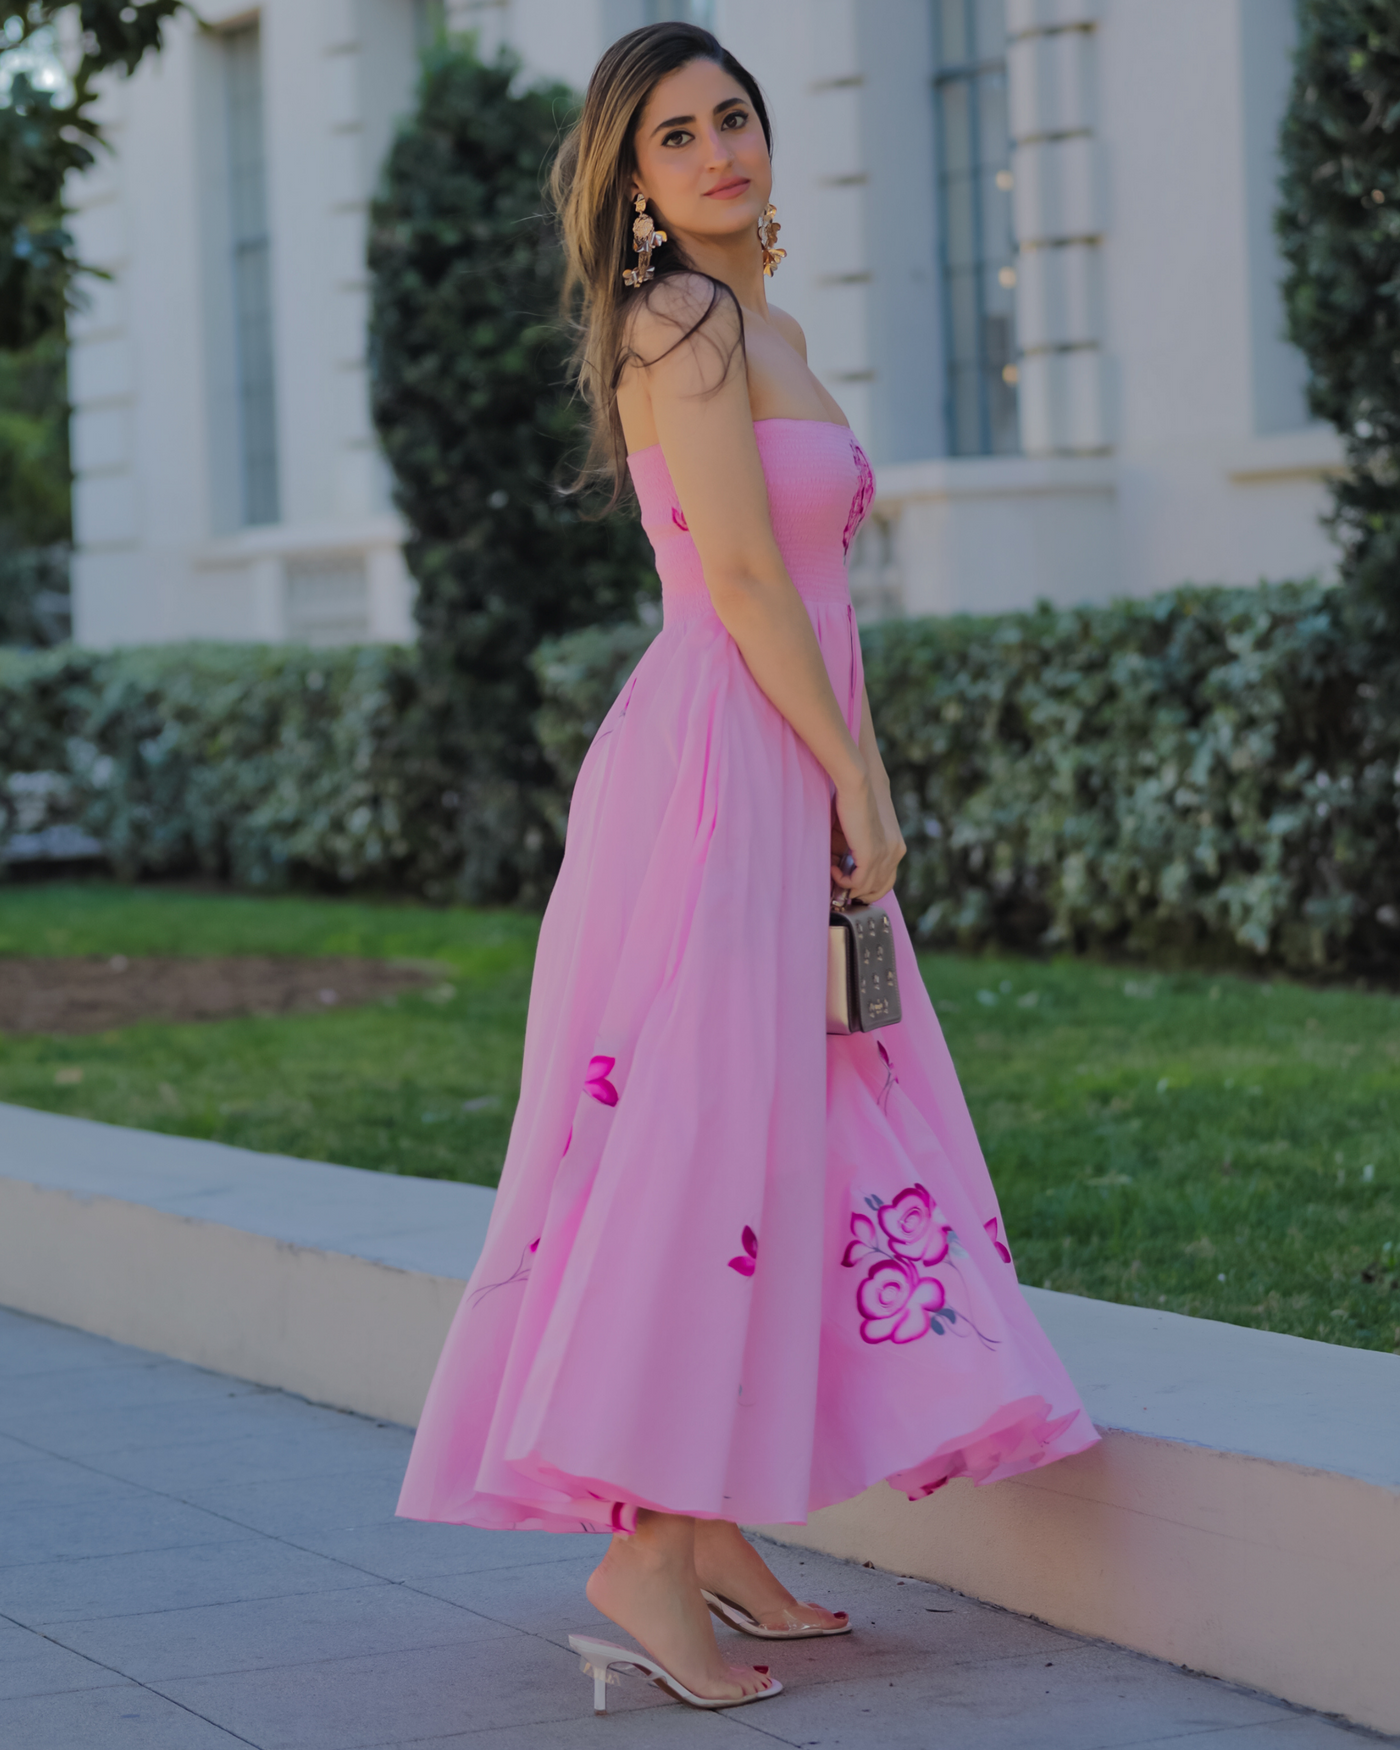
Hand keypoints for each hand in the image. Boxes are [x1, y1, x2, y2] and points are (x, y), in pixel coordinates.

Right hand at [831, 777, 904, 903]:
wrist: (858, 784)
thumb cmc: (853, 801)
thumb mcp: (854, 833)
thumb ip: (850, 853)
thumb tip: (838, 871)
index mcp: (895, 846)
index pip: (886, 880)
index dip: (867, 888)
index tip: (848, 886)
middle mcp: (895, 853)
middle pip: (880, 889)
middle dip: (858, 894)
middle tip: (839, 889)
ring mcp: (885, 855)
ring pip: (868, 888)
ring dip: (846, 886)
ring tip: (832, 873)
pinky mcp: (872, 856)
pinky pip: (858, 882)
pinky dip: (843, 880)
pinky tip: (833, 869)